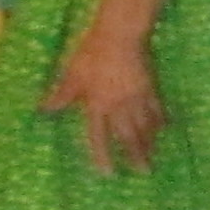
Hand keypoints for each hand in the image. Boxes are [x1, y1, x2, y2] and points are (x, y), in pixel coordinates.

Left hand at [40, 24, 164, 174]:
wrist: (120, 36)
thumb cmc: (91, 54)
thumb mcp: (71, 74)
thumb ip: (61, 95)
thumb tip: (44, 111)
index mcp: (97, 105)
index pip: (99, 136)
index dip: (102, 156)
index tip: (108, 173)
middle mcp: (118, 107)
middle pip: (128, 136)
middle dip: (135, 155)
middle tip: (143, 172)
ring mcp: (137, 98)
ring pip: (144, 126)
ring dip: (149, 143)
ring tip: (153, 156)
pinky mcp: (149, 87)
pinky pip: (156, 108)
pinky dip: (160, 119)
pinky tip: (165, 127)